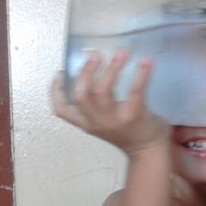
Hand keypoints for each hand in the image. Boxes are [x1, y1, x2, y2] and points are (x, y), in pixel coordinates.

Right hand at [51, 50, 170, 156]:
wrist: (149, 152)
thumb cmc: (130, 133)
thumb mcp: (105, 124)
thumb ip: (98, 108)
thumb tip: (97, 73)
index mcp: (87, 124)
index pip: (62, 111)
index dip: (56, 91)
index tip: (59, 72)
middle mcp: (97, 122)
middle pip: (82, 94)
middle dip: (86, 71)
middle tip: (95, 54)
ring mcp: (115, 120)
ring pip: (102, 91)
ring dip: (112, 68)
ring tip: (121, 53)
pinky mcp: (134, 115)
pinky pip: (134, 91)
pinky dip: (141, 74)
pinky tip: (146, 61)